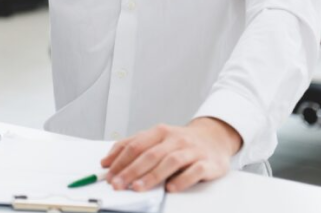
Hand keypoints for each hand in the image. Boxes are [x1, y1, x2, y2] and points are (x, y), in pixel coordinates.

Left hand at [101, 117, 241, 192]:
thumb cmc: (179, 142)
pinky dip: (182, 180)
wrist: (214, 138)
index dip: (120, 160)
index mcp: (160, 132)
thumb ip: (132, 147)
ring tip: (138, 188)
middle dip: (131, 171)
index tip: (109, 174)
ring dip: (152, 176)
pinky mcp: (208, 162)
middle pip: (150, 154)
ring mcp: (192, 150)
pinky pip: (195, 171)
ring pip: (170, 161)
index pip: (136, 145)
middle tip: (118, 184)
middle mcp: (175, 139)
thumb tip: (107, 162)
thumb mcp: (155, 139)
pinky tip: (170, 188)